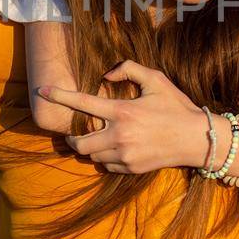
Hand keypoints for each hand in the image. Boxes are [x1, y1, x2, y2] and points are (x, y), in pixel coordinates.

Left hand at [39, 61, 204, 173]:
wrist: (196, 139)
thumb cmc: (176, 106)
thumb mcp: (156, 79)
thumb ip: (129, 69)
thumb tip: (106, 75)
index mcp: (122, 111)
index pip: (82, 103)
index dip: (59, 96)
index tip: (42, 91)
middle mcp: (119, 136)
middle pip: (78, 142)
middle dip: (71, 138)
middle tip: (74, 132)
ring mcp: (124, 156)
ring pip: (91, 155)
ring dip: (88, 147)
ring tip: (98, 139)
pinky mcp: (131, 169)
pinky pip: (106, 165)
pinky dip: (104, 158)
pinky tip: (115, 149)